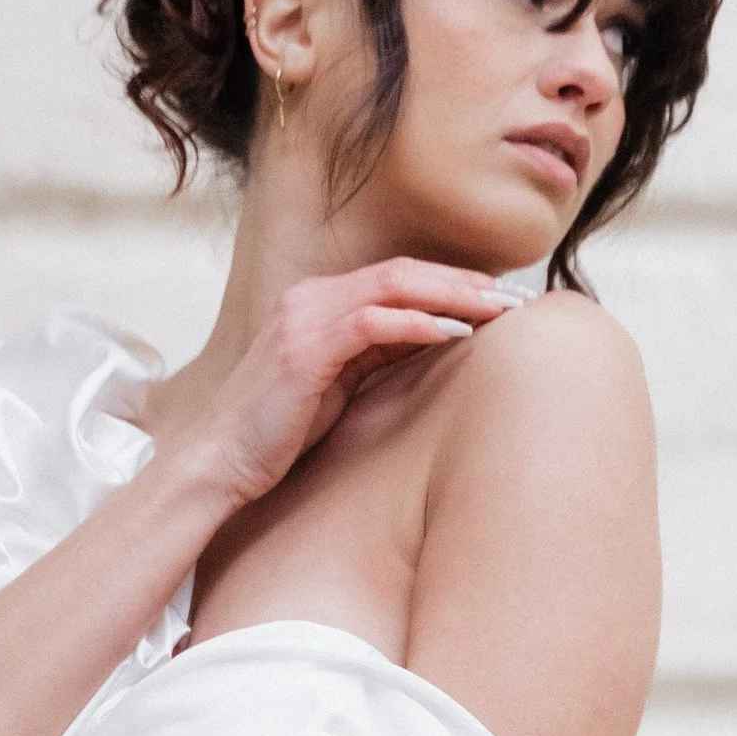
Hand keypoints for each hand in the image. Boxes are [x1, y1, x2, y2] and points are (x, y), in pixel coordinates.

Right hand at [191, 260, 521, 509]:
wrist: (220, 464)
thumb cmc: (278, 435)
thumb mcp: (338, 387)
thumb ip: (376, 357)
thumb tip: (434, 343)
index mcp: (320, 303)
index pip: (399, 277)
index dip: (454, 282)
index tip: (502, 299)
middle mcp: (311, 298)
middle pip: (404, 271)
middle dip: (465, 281)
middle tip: (516, 297)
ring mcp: (305, 318)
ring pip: (393, 286)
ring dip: (452, 295)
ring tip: (498, 309)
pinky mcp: (303, 348)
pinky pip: (371, 322)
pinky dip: (415, 323)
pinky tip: (453, 332)